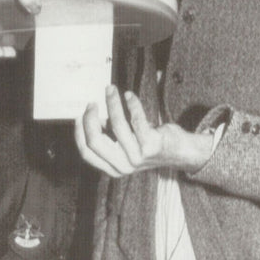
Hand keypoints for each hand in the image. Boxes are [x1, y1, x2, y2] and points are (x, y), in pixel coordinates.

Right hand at [75, 85, 213, 177]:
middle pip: (95, 141)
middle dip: (90, 118)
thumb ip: (109, 137)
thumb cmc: (149, 145)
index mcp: (114, 168)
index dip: (80, 132)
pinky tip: (129, 96)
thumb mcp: (126, 146)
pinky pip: (136, 119)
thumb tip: (92, 117)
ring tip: (111, 90)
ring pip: (116, 125)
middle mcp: (124, 166)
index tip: (80, 115)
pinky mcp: (151, 145)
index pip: (87, 153)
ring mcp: (138, 157)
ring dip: (112, 103)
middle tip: (93, 102)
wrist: (179, 152)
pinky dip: (132, 103)